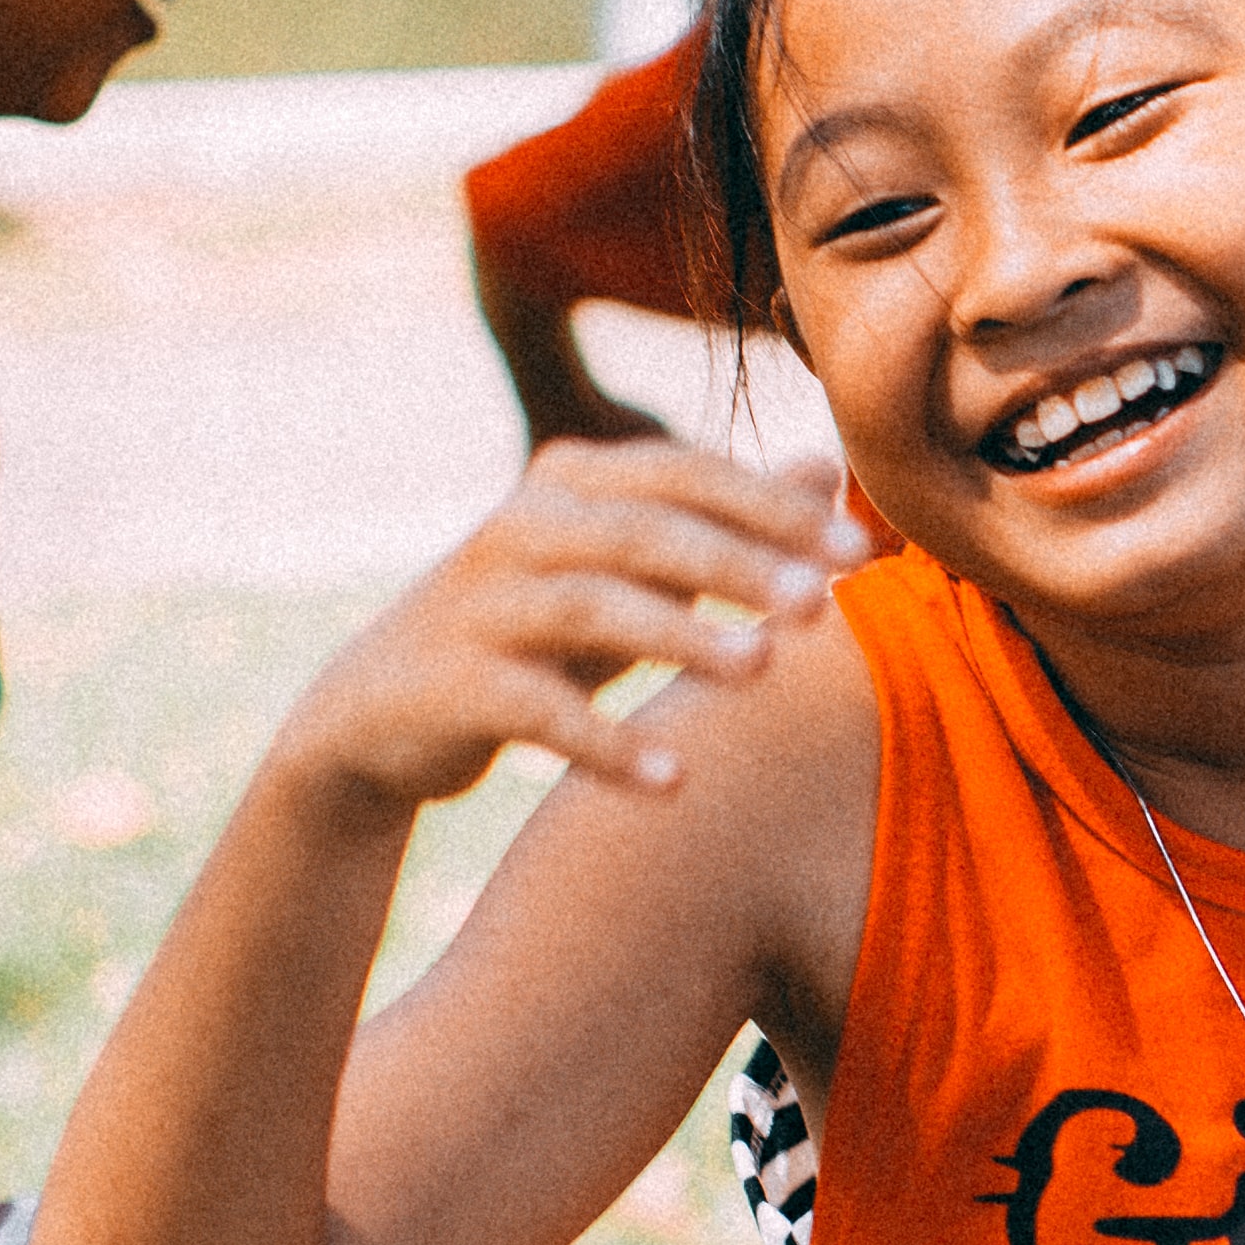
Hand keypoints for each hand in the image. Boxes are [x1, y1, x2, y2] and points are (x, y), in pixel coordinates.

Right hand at [279, 439, 853, 821]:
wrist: (382, 710)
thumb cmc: (536, 628)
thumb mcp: (627, 567)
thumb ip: (721, 518)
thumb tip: (827, 463)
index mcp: (572, 480)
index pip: (686, 474)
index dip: (774, 506)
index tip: (863, 548)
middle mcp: (522, 524)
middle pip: (645, 529)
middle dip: (738, 562)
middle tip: (820, 603)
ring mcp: (483, 602)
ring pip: (592, 606)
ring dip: (681, 636)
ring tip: (763, 672)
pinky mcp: (453, 683)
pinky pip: (538, 711)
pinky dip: (607, 744)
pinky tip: (673, 780)